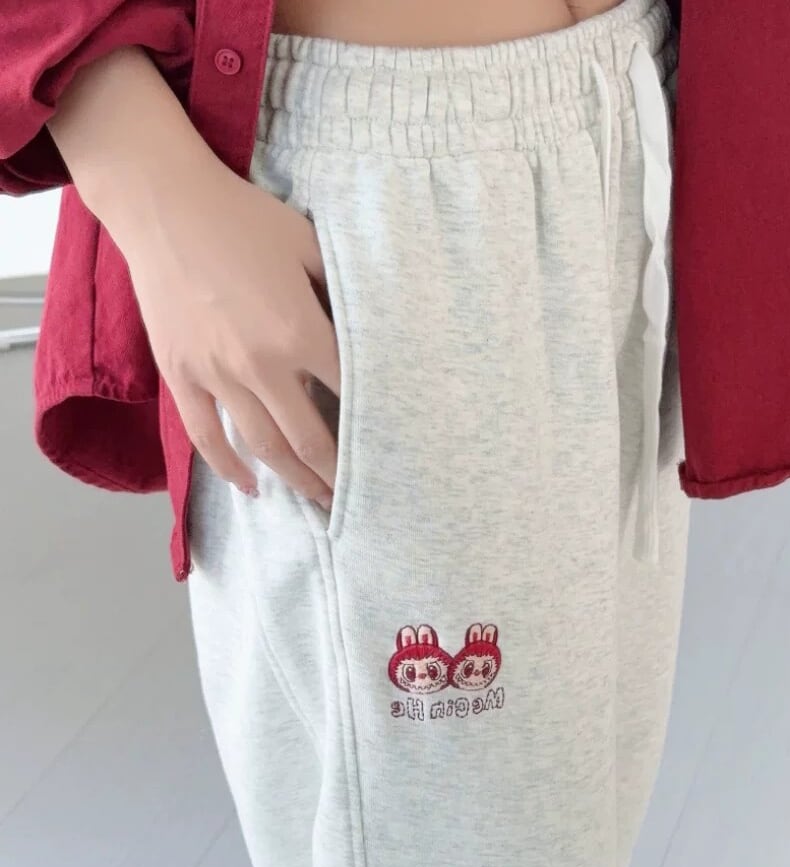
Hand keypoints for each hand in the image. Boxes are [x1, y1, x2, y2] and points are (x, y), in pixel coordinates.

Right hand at [111, 153, 339, 507]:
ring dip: (294, 480)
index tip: (388, 447)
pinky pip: (206, 435)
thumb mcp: (310, 245)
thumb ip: (342, 292)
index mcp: (300, 331)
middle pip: (310, 439)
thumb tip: (370, 327)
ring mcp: (216, 375)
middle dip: (337, 474)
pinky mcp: (181, 376)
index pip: (349, 394)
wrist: (165, 206)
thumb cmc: (244, 220)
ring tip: (317, 502)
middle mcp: (261, 364)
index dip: (372, 424)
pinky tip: (250, 486)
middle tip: (357, 496)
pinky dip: (228, 467)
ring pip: (262, 447)